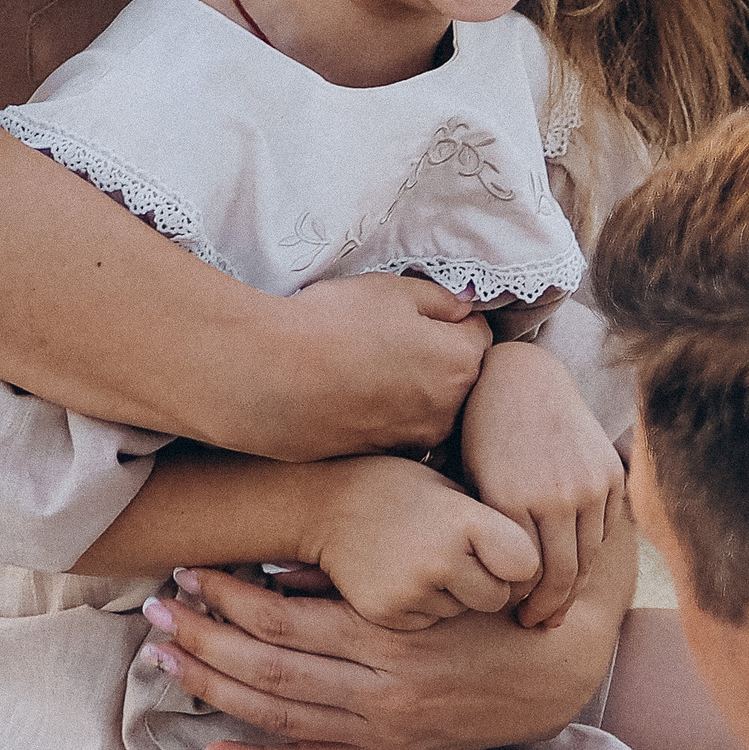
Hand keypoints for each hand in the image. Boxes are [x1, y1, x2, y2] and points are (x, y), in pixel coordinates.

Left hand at [143, 529, 632, 749]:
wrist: (562, 671)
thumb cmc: (499, 608)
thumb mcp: (442, 579)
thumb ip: (362, 578)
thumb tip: (280, 566)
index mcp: (391, 643)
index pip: (285, 621)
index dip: (228, 598)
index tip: (188, 572)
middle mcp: (380, 693)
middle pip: (268, 669)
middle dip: (204, 641)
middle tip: (155, 613)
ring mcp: (382, 732)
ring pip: (278, 716)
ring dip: (215, 691)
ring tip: (164, 662)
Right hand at [257, 271, 489, 459]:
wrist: (269, 377)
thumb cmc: (332, 324)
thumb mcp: (392, 290)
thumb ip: (440, 299)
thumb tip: (464, 308)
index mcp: (462, 363)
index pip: (479, 334)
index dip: (450, 318)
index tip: (419, 311)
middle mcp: (449, 411)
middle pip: (459, 377)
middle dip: (437, 358)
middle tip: (388, 338)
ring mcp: (414, 441)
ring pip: (429, 409)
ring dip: (411, 391)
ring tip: (366, 370)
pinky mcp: (381, 458)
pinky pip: (396, 432)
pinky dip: (383, 417)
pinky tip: (350, 397)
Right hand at [306, 454, 540, 633]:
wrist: (324, 501)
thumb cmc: (403, 489)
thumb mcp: (454, 488)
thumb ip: (497, 523)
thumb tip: (549, 567)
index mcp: (466, 520)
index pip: (527, 565)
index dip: (518, 560)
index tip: (502, 549)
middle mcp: (442, 558)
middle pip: (498, 597)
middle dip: (488, 583)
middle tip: (458, 556)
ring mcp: (412, 589)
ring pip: (463, 612)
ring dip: (454, 595)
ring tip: (422, 558)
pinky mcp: (389, 613)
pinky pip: (429, 622)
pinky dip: (423, 606)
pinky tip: (402, 575)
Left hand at [457, 339, 625, 628]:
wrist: (522, 382)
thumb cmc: (484, 436)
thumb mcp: (471, 483)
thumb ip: (489, 534)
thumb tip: (503, 591)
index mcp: (510, 500)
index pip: (524, 575)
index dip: (522, 602)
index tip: (518, 615)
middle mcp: (554, 495)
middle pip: (561, 575)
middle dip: (550, 607)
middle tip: (539, 623)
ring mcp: (588, 485)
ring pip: (588, 557)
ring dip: (575, 586)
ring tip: (559, 601)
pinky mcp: (610, 475)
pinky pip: (606, 531)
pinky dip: (592, 551)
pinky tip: (576, 562)